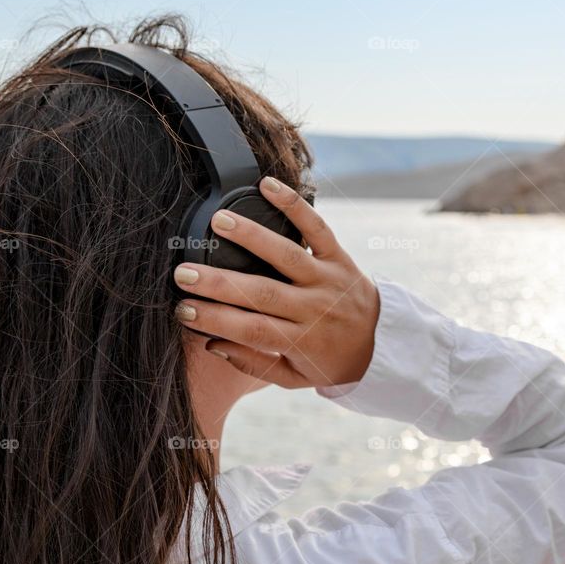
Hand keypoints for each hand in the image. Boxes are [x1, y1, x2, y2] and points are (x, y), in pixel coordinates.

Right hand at [174, 177, 379, 388]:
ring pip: (287, 255)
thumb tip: (211, 343)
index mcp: (300, 341)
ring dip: (252, 237)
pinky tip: (267, 186)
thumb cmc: (327, 361)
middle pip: (262, 293)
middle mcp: (314, 308)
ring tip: (218, 223)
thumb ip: (253, 365)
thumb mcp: (293, 377)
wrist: (381, 345)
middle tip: (184, 272)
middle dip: (220, 282)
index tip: (183, 310)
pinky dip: (294, 205)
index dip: (215, 320)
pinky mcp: (339, 256)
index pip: (251, 330)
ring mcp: (327, 279)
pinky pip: (317, 228)